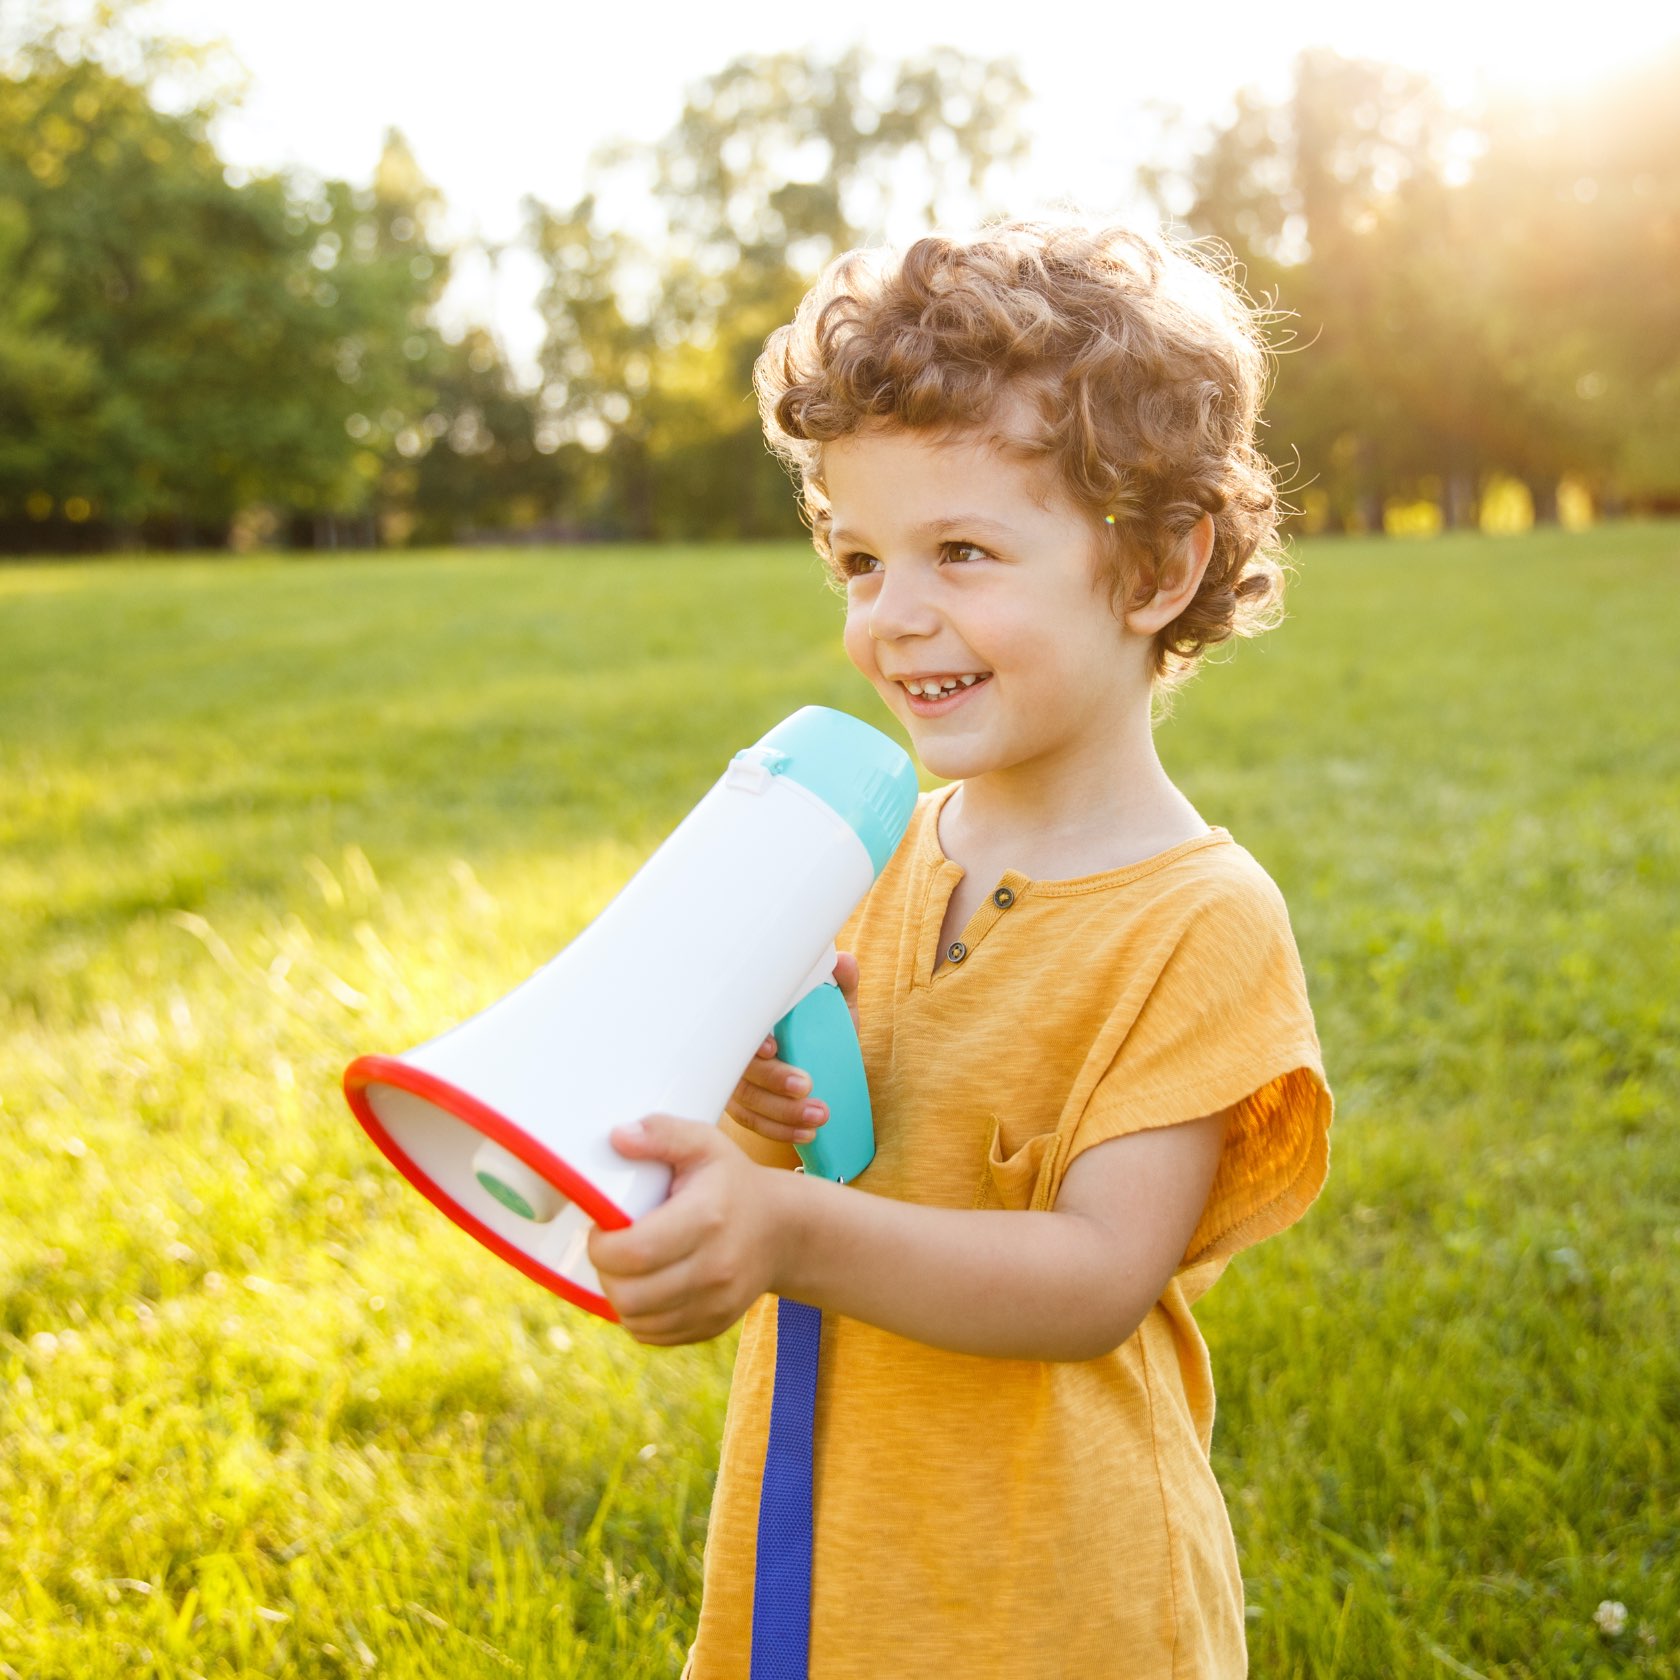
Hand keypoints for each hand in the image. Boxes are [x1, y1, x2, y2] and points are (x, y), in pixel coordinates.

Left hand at [586, 1116, 792, 1344]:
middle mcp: (714, 1268)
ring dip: (619, 1295)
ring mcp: (716, 1303)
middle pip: (630, 1294)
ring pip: (637, 1320)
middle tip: (611, 1249)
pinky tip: (645, 1288)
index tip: (601, 1228)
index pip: (634, 1252)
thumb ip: (662, 1133)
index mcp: (706, 1218)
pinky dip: (639, 1316)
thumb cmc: (732, 1183)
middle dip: (606, 1272)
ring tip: (626, 1267)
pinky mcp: (712, 1326)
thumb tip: (618, 1137)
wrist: (782, 1230)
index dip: (601, 1246)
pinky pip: (654, 1335)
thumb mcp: (704, 1144)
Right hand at [723, 951, 859, 1144]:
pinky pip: (755, 1124)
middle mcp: (738, 1050)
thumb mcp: (835, 1001)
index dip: (752, 1038)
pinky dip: (781, 1131)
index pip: (739, 1027)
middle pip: (742, 1070)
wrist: (825, 1055)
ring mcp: (738, 1080)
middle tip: (807, 1086)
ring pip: (748, 1102)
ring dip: (783, 1113)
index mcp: (755, 1019)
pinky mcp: (745, 1106)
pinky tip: (807, 1133)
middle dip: (773, 1081)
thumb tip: (844, 964)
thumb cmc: (822, 1023)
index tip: (773, 1048)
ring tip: (820, 1116)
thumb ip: (841, 982)